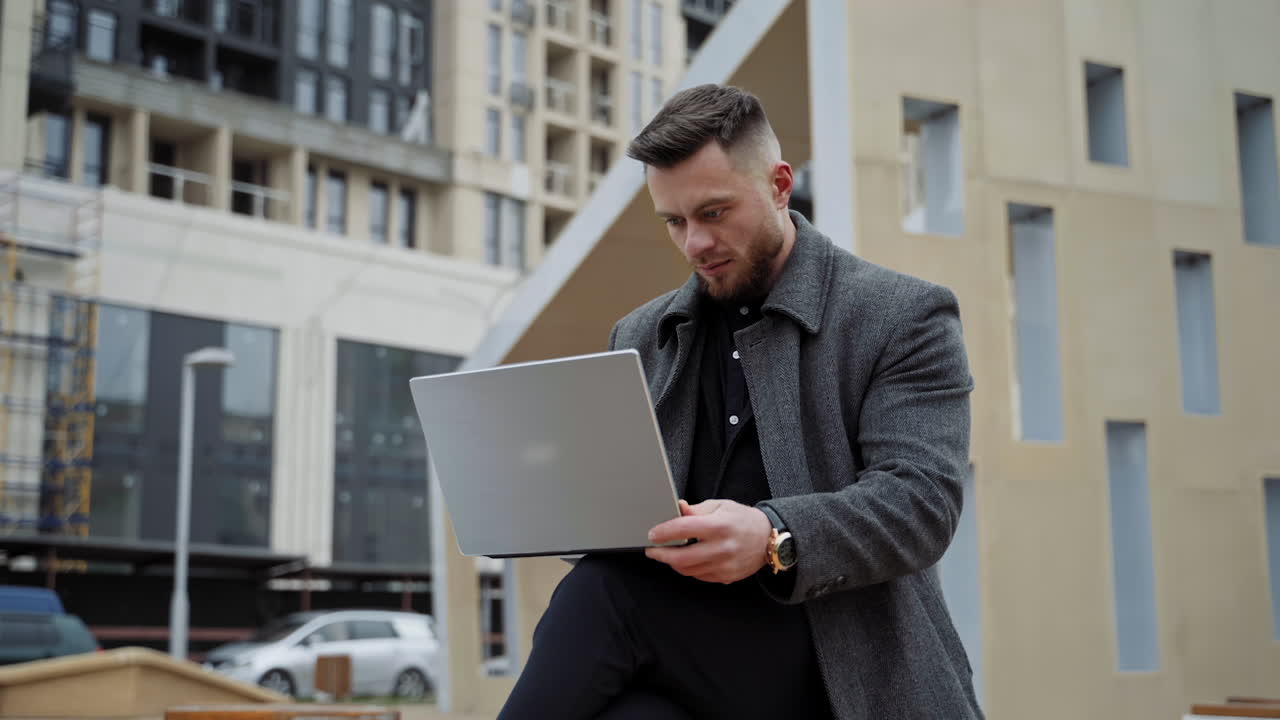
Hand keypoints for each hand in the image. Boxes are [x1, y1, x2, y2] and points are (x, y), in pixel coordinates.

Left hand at [645, 499, 772, 583]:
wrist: (769, 539)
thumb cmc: (743, 519)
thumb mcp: (720, 506)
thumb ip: (696, 510)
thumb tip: (677, 509)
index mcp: (719, 526)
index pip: (683, 529)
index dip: (663, 532)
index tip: (652, 534)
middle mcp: (722, 548)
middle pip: (682, 558)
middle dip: (661, 555)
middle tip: (652, 550)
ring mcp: (725, 565)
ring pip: (688, 570)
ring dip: (673, 563)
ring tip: (668, 553)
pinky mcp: (726, 577)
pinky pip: (699, 576)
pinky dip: (689, 568)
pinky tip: (687, 559)